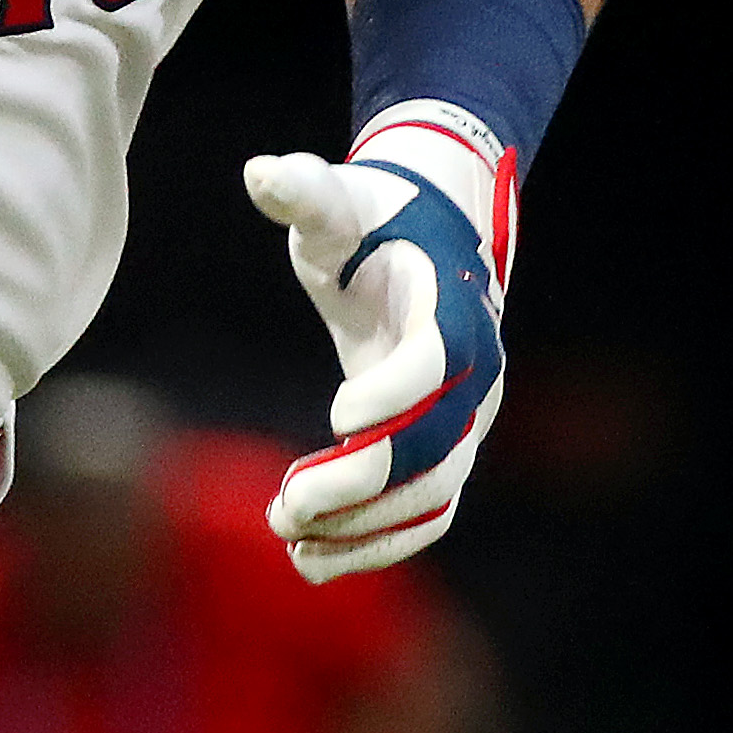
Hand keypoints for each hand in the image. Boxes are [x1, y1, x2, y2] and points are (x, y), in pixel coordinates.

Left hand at [243, 104, 515, 580]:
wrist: (425, 240)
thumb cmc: (373, 219)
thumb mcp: (336, 201)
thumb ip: (303, 192)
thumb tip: (259, 173)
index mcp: (450, 307)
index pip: (436, 362)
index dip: (395, 394)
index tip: (336, 418)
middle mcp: (473, 374)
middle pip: (434, 447)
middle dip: (361, 483)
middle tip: (285, 504)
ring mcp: (465, 420)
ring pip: (432, 495)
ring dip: (364, 527)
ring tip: (288, 538)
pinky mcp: (445, 451)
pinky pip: (427, 513)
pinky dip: (379, 543)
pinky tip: (312, 559)